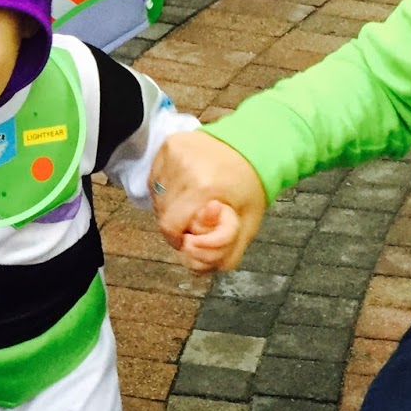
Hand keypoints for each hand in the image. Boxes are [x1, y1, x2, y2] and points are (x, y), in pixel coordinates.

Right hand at [150, 130, 267, 271]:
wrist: (254, 145)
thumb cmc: (250, 187)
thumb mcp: (247, 225)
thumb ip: (225, 253)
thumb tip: (195, 266)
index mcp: (205, 187)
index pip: (170, 226)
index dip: (178, 238)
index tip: (191, 237)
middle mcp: (184, 167)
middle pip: (162, 212)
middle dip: (177, 222)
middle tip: (198, 216)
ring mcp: (174, 153)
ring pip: (157, 196)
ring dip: (171, 205)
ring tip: (195, 198)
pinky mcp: (168, 145)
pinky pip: (156, 178)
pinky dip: (168, 188)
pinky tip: (187, 184)